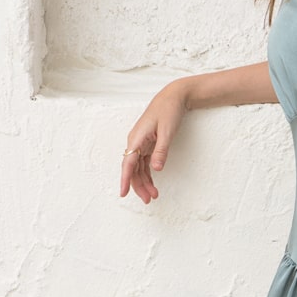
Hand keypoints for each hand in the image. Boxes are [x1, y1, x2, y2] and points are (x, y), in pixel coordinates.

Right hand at [119, 84, 188, 202]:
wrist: (173, 97)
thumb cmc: (168, 111)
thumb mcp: (167, 132)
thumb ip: (161, 151)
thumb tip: (156, 169)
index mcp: (136, 138)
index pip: (128, 163)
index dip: (125, 179)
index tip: (123, 193)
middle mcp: (135, 142)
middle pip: (132, 169)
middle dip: (139, 186)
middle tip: (149, 200)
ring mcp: (140, 143)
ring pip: (138, 168)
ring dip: (144, 182)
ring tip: (153, 195)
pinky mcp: (147, 144)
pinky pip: (144, 163)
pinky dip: (148, 174)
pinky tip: (153, 184)